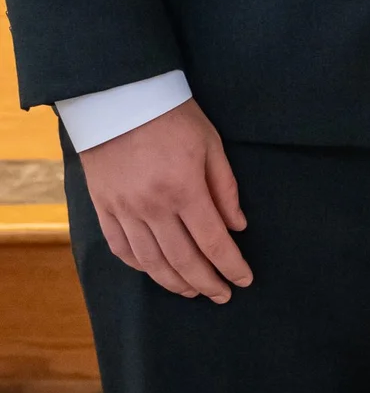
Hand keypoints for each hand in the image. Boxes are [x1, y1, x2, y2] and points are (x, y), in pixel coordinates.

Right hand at [79, 100, 252, 302]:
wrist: (119, 98)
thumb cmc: (173, 116)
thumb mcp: (210, 143)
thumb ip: (224, 187)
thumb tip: (237, 227)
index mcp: (184, 189)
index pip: (212, 241)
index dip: (230, 265)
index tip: (244, 280)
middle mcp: (153, 208)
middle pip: (183, 260)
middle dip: (206, 283)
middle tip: (222, 294)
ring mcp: (125, 211)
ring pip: (151, 263)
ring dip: (175, 283)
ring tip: (193, 291)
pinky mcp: (104, 208)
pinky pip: (122, 249)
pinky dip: (140, 267)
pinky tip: (155, 272)